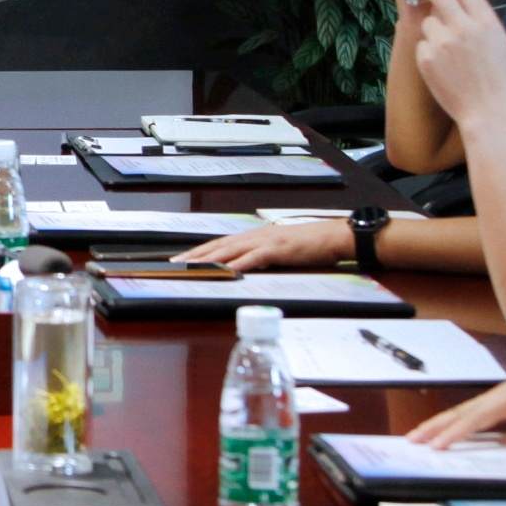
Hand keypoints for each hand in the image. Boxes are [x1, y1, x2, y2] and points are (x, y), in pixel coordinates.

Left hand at [175, 217, 349, 270]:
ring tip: (190, 267)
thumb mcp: (278, 250)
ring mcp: (265, 241)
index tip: (180, 259)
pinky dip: (238, 264)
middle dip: (194, 255)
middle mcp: (254, 236)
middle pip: (218, 245)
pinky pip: (253, 258)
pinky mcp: (277, 249)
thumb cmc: (308, 244)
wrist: (332, 236)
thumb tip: (242, 267)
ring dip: (208, 259)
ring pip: (230, 250)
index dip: (198, 251)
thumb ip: (259, 256)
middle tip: (173, 264)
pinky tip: (226, 270)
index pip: (219, 244)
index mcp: (253, 236)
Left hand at [400, 0, 505, 128]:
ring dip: (435, 32)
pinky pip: (424, 45)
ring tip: (453, 58)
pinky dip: (431, 53)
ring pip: (429, 23)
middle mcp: (463, 25)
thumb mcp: (500, 42)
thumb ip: (480, 21)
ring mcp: (443, 40)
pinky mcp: (426, 56)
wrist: (488, 112)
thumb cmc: (500, 80)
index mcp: (485, 20)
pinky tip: (445, 70)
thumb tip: (464, 7)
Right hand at [410, 350, 505, 452]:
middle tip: (412, 440)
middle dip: (435, 426)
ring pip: (464, 411)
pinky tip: (450, 431)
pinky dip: (458, 422)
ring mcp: (500, 397)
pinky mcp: (505, 401)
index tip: (437, 446)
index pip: (476, 418)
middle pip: (460, 412)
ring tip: (419, 435)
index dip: (456, 433)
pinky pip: (475, 413)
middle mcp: (499, 395)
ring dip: (441, 423)